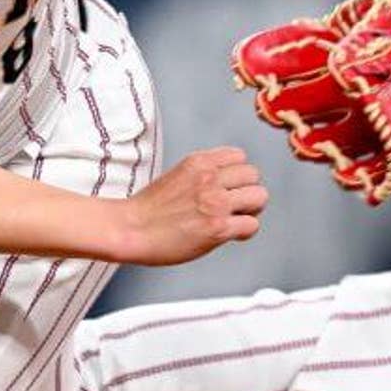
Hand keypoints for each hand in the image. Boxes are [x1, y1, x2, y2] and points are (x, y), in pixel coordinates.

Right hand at [116, 146, 267, 265]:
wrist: (131, 229)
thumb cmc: (148, 210)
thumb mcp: (178, 175)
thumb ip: (203, 174)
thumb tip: (227, 182)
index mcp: (198, 162)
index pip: (239, 156)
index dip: (237, 174)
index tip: (231, 186)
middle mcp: (209, 178)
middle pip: (253, 175)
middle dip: (247, 191)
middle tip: (236, 205)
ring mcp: (215, 203)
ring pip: (259, 197)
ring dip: (250, 210)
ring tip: (235, 218)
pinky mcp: (217, 227)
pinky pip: (251, 225)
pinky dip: (245, 231)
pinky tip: (232, 234)